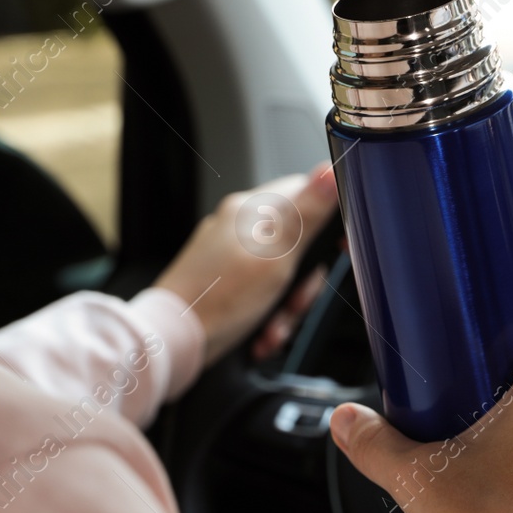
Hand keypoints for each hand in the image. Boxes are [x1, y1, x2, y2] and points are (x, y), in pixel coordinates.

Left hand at [154, 164, 338, 366]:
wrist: (172, 342)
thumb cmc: (217, 300)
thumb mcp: (277, 256)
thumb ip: (307, 213)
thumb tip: (331, 170)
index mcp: (252, 210)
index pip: (306, 196)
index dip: (330, 221)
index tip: (340, 248)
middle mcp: (239, 228)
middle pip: (299, 246)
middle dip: (304, 283)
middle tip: (295, 302)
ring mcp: (229, 256)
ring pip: (283, 276)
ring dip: (286, 309)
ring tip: (274, 328)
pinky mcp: (223, 284)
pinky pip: (262, 295)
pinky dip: (267, 318)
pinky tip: (261, 335)